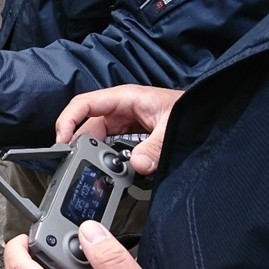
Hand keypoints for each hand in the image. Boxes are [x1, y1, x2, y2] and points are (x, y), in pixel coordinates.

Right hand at [54, 85, 181, 174]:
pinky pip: (110, 144)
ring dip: (94, 153)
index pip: (84, 104)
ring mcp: (123, 120)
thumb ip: (155, 147)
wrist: (207, 112)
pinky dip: (106, 156)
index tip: (62, 142)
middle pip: (87, 124)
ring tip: (96, 170)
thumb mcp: (173, 126)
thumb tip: (137, 165)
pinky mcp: (129, 132)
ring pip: (98, 137)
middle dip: (81, 144)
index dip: (68, 120)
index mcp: (124, 98)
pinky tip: (109, 169)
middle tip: (77, 165)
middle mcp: (119, 108)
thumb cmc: (190, 107)